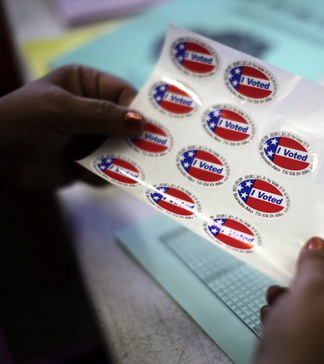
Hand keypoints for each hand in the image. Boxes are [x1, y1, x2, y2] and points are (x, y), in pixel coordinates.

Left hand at [0, 65, 144, 187]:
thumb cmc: (22, 121)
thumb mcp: (61, 110)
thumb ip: (102, 115)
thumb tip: (141, 122)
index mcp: (86, 85)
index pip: (124, 94)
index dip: (140, 110)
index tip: (155, 127)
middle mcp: (93, 110)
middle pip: (129, 123)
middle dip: (137, 138)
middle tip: (155, 151)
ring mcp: (91, 137)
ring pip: (123, 148)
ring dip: (124, 159)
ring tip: (129, 168)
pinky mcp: (88, 163)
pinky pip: (111, 169)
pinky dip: (108, 175)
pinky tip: (91, 176)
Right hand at [256, 237, 323, 363]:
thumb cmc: (308, 350)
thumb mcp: (312, 292)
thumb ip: (317, 263)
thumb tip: (320, 247)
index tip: (323, 249)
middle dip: (315, 280)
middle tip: (296, 270)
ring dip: (298, 300)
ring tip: (276, 294)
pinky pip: (311, 336)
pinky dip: (292, 322)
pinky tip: (272, 318)